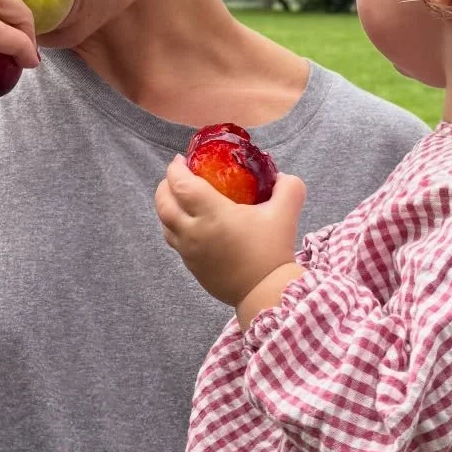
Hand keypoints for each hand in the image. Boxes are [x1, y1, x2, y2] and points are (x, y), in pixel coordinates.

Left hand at [155, 155, 306, 307]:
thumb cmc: (272, 251)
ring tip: (178, 198)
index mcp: (212, 214)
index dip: (175, 168)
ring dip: (166, 206)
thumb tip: (280, 176)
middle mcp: (194, 231)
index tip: (182, 160)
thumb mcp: (286, 212)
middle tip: (177, 176)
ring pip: (164, 224)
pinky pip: (174, 241)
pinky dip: (174, 226)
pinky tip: (188, 223)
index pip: (180, 185)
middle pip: (163, 203)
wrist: (265, 292)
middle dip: (165, 185)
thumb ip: (288, 187)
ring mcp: (189, 251)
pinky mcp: (192, 267)